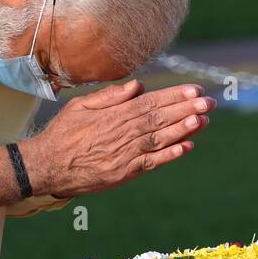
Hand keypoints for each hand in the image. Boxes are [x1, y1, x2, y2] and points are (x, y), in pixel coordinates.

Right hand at [17, 80, 211, 198]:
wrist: (47, 165)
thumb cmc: (63, 133)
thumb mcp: (80, 106)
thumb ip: (110, 96)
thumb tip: (138, 86)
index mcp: (114, 114)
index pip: (151, 102)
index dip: (175, 96)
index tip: (195, 89)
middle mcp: (122, 133)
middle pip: (160, 118)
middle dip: (187, 109)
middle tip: (210, 102)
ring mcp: (125, 154)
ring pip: (160, 139)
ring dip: (184, 129)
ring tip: (204, 120)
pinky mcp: (124, 172)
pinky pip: (151, 162)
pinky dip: (170, 155)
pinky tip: (187, 147)